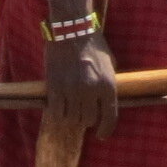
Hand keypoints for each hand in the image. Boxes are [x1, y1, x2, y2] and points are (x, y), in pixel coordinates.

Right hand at [43, 28, 119, 145]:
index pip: (110, 117)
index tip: (101, 135)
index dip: (106, 130)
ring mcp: (73, 91)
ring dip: (72, 117)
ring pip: (72, 119)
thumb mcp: (109, 64)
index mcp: (108, 85)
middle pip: (88, 120)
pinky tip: (59, 109)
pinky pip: (57, 113)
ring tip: (71, 109)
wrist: (72, 31)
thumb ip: (108, 84)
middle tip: (83, 115)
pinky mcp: (55, 89)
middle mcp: (91, 91)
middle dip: (87, 120)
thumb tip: (105, 104)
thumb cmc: (93, 45)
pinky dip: (58, 114)